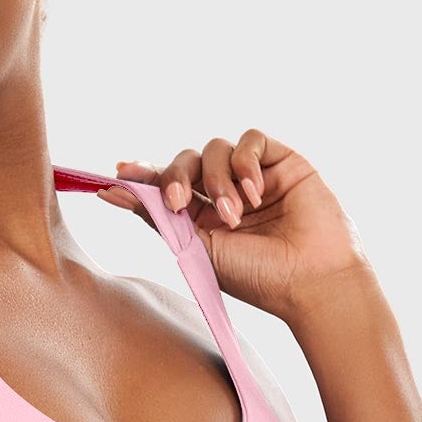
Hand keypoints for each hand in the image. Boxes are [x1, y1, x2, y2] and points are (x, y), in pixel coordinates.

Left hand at [100, 130, 372, 323]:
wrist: (310, 281)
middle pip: (186, 161)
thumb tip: (111, 191)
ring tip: (235, 214)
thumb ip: (157, 216)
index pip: (167, 185)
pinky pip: (251, 141)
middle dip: (177, 177)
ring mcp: (254, 177)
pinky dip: (245, 163)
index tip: (118, 173)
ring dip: (217, 180)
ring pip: (215, 150)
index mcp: (202, 218)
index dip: (143, 176)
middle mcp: (225, 194)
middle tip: (179, 201)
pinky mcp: (282, 162)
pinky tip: (254, 194)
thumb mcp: (197, 249)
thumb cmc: (257, 276)